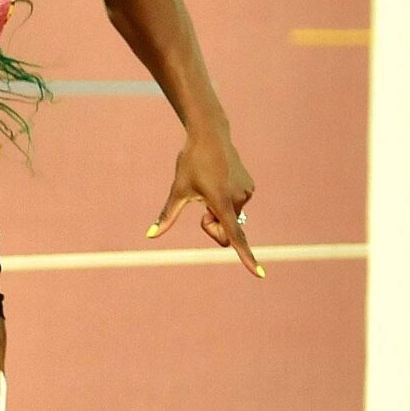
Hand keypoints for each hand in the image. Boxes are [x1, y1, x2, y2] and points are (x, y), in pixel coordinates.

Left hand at [147, 129, 260, 276]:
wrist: (210, 136)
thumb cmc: (190, 163)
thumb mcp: (177, 190)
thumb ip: (167, 216)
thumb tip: (150, 235)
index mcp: (221, 202)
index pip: (235, 237)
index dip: (246, 257)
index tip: (259, 275)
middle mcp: (239, 199)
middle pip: (226, 231)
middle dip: (211, 226)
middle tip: (200, 206)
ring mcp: (247, 193)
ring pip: (230, 218)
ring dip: (218, 211)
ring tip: (209, 185)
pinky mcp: (250, 187)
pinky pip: (236, 205)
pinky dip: (225, 202)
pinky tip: (218, 180)